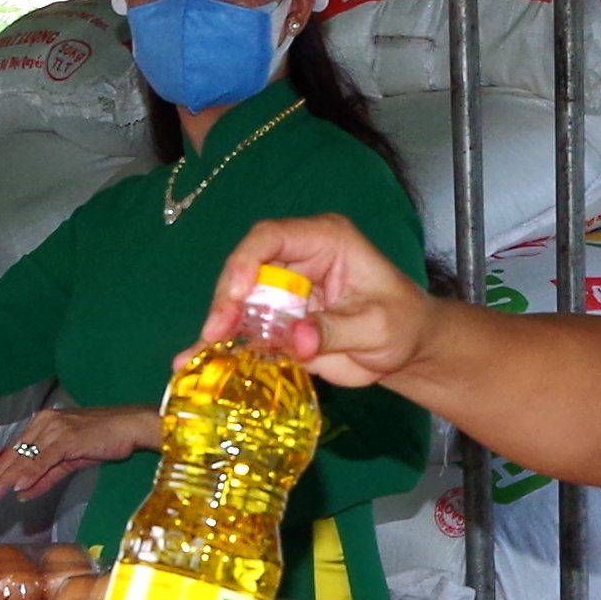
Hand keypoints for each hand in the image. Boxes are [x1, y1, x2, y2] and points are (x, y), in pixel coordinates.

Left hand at [0, 405, 158, 504]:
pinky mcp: (67, 438)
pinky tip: (17, 486)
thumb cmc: (104, 440)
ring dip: (6, 479)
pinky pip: (44, 459)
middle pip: (15, 455)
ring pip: (25, 458)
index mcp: (43, 424)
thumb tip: (22, 493)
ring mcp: (54, 429)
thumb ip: (45, 476)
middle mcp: (44, 423)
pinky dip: (30, 473)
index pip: (15, 452)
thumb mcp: (70, 461)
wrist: (130, 427)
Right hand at [193, 214, 437, 387]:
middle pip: (245, 268)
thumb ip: (336, 330)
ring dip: (217, 326)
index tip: (235, 295)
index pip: (272, 237)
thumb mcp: (377, 327)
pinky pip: (243, 329)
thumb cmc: (401, 324)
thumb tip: (296, 340)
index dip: (246, 261)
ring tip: (196, 356)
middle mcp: (296, 259)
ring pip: (237, 300)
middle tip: (215, 334)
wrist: (405, 348)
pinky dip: (223, 347)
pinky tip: (195, 362)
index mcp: (324, 240)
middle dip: (226, 300)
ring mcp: (283, 290)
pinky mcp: (276, 320)